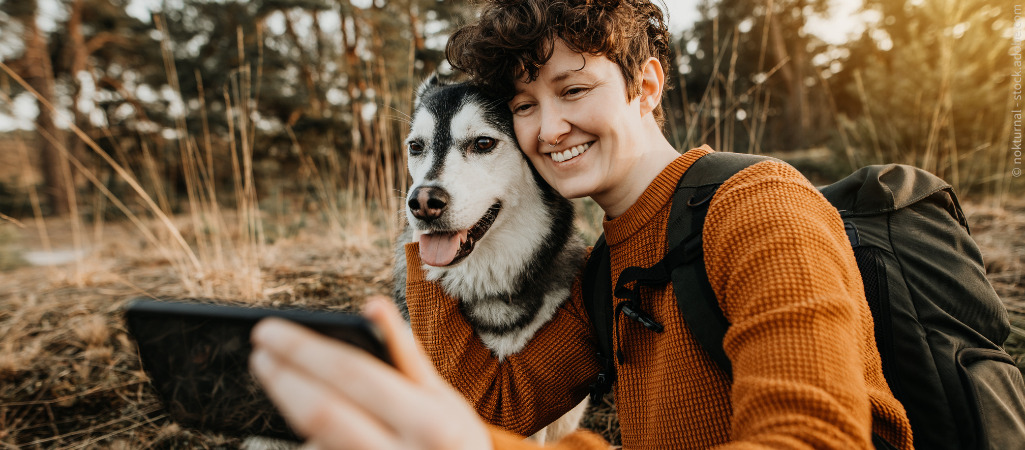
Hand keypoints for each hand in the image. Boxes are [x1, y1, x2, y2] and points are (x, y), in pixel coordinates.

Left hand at [250, 296, 492, 449]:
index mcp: (432, 422)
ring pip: (313, 445)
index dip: (303, 349)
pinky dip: (310, 443)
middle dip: (282, 379)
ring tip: (292, 392)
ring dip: (295, 415)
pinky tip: (312, 429)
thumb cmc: (451, 445)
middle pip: (320, 413)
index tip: (269, 330)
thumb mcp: (444, 401)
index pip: (353, 374)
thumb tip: (371, 304)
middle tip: (260, 355)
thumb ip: (406, 354)